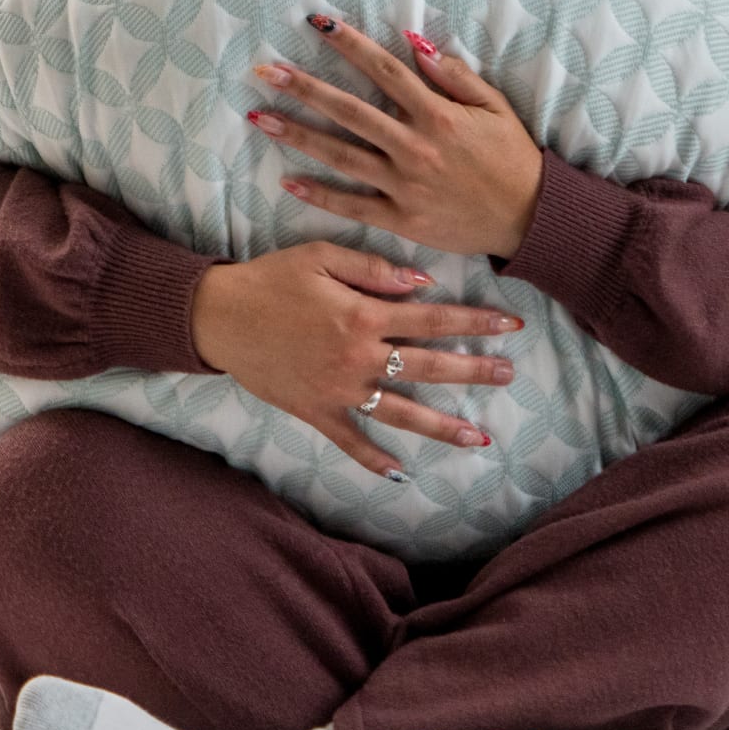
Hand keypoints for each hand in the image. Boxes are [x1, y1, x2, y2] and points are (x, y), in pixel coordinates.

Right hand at [189, 244, 521, 480]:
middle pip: (429, 367)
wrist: (218, 316)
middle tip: (508, 375)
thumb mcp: (322, 256)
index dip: (474, 323)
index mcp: (363, 316)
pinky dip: (374, 459)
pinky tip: (401, 473)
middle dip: (473, 371)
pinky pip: (350, 441)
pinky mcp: (315, 412)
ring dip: (441, 425)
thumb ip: (374, 270)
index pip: (433, 321)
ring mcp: (338, 390)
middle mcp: (358, 358)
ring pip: (400, 412)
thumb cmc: (270, 279)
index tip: (510, 326)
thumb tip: (423, 283)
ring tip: (478, 436)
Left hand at [246, 16, 544, 260]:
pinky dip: (319, 194)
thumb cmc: (513, 157)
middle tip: (266, 70)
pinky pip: (353, 205)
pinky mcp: (402, 219)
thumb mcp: (494, 107)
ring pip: (341, 155)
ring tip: (261, 117)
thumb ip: (455, 76)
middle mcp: (415, 147)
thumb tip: (415, 44)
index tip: (318, 23)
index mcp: (438, 115)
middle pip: (350, 111)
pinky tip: (288, 180)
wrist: (529, 218)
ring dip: (299, 135)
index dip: (350, 44)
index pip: (384, 70)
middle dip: (304, 88)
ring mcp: (405, 185)